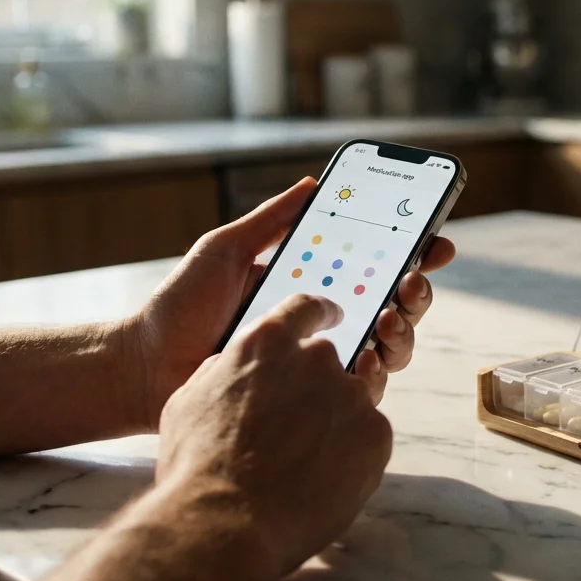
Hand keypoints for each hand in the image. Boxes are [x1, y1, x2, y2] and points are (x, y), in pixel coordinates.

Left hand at [122, 177, 455, 425]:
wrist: (146, 365)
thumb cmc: (180, 307)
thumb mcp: (226, 249)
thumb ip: (271, 220)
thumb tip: (314, 182)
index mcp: (309, 284)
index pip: (373, 266)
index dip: (411, 252)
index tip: (433, 237)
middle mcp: (324, 323)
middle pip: (394, 304)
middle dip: (417, 288)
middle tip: (412, 276)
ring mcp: (320, 361)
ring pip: (389, 345)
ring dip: (404, 327)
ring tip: (388, 314)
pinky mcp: (311, 398)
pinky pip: (361, 387)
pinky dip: (377, 369)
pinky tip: (368, 354)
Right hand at [155, 294, 391, 578]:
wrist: (225, 522)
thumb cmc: (196, 464)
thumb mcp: (189, 400)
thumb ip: (223, 372)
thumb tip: (234, 366)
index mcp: (268, 342)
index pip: (305, 309)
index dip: (317, 315)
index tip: (331, 319)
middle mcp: (317, 359)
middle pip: (329, 364)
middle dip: (316, 390)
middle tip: (294, 432)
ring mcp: (351, 395)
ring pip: (352, 403)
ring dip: (335, 425)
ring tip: (303, 466)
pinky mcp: (376, 434)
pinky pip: (370, 438)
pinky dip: (353, 457)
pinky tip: (321, 482)